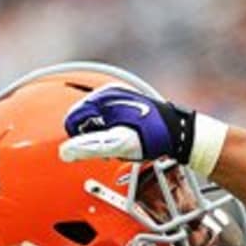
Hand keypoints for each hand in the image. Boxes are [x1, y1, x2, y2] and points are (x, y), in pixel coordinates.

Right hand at [58, 85, 227, 174]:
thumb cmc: (153, 137)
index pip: (73, 121)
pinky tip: (130, 137)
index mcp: (101, 97)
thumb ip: (90, 148)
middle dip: (95, 138)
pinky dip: (114, 131)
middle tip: (117, 148)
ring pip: (97, 122)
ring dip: (105, 136)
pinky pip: (109, 119)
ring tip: (126, 142)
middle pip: (85, 121)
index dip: (83, 141)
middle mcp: (108, 92)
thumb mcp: (119, 144)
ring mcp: (118, 96)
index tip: (103, 150)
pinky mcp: (126, 102)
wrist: (180, 132)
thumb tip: (65, 153)